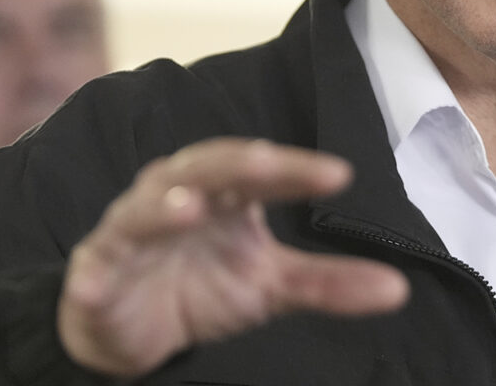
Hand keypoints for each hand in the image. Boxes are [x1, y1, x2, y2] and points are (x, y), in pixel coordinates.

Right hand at [57, 138, 409, 376]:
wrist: (132, 330)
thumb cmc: (203, 287)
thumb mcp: (271, 286)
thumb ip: (328, 283)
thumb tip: (398, 289)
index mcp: (223, 190)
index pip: (261, 170)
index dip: (296, 169)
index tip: (340, 174)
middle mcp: (175, 194)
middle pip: (206, 167)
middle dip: (239, 164)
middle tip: (273, 164)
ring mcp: (132, 230)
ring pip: (144, 207)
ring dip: (165, 205)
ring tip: (193, 208)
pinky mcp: (96, 270)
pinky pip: (96, 264)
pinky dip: (99, 267)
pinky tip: (107, 270)